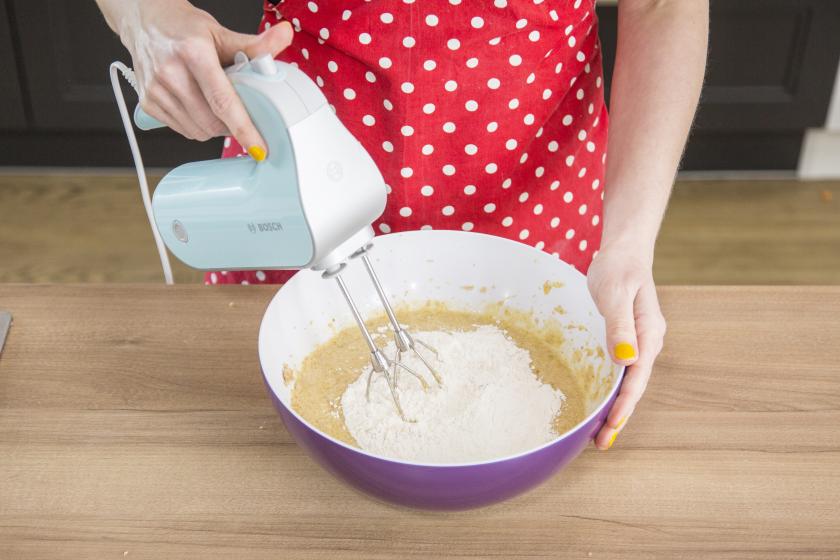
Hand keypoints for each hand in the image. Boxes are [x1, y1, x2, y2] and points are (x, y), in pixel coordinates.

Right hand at [115, 0, 291, 157]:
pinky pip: (182, 130)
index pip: (223, 101)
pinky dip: (196, 125)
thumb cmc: (183, 28)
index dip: (243, 129)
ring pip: (197, 131)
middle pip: (211, 122)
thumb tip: (285, 36)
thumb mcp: (221, 33)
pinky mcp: (148, 102)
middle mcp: (170, 72)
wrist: (144, 21)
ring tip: (213, 104)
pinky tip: (197, 105)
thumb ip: (255, 44)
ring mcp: (156, 89)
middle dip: (231, 127)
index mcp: (193, 52)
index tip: (259, 148)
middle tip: (238, 112)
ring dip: (213, 127)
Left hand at [586, 246, 665, 449]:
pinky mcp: (624, 342)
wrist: (623, 253)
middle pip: (634, 387)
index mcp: (649, 334)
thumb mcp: (615, 292)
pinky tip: (595, 403)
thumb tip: (627, 359)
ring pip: (626, 383)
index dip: (624, 404)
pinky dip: (608, 391)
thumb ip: (619, 324)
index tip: (611, 426)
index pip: (637, 377)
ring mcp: (637, 344)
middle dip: (618, 416)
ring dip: (613, 408)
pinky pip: (617, 372)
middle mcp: (647, 343)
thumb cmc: (618, 268)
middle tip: (599, 444)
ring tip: (596, 435)